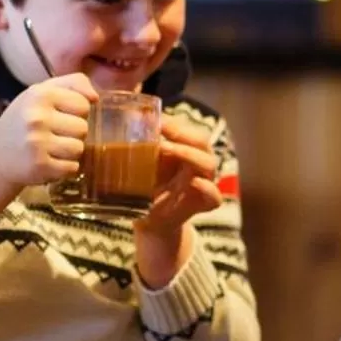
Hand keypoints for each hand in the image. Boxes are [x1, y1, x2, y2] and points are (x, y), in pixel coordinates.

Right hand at [0, 73, 95, 223]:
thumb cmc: (25, 119)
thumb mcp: (43, 92)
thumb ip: (73, 84)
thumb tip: (95, 97)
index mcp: (40, 94)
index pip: (83, 104)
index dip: (76, 112)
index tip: (60, 115)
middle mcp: (37, 117)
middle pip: (83, 128)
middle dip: (72, 132)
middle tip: (53, 134)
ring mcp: (37, 143)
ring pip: (79, 149)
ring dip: (69, 151)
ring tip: (51, 148)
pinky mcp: (39, 166)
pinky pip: (72, 168)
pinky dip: (64, 168)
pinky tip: (49, 161)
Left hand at [135, 116, 222, 235]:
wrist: (150, 221)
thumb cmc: (146, 188)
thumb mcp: (140, 165)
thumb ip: (139, 146)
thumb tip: (125, 121)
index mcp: (185, 150)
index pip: (186, 131)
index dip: (175, 124)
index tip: (156, 119)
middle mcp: (198, 163)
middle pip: (202, 142)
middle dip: (182, 134)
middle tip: (161, 131)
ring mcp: (204, 182)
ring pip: (208, 163)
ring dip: (188, 153)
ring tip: (166, 148)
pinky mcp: (205, 203)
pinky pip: (214, 195)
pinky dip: (206, 187)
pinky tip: (194, 182)